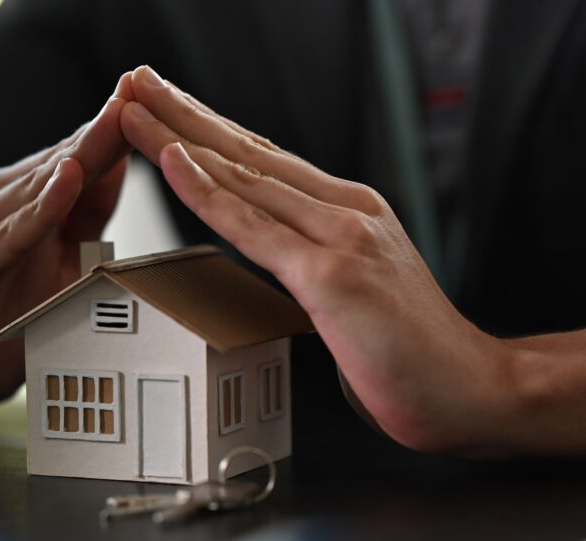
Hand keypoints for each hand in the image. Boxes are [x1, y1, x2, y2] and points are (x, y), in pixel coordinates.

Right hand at [0, 74, 135, 416]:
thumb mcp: (57, 264)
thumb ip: (85, 218)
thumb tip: (121, 165)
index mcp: (19, 200)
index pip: (76, 158)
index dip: (113, 127)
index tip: (150, 94)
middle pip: (59, 162)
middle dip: (103, 127)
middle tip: (140, 89)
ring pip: (35, 189)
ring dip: (79, 156)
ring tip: (116, 121)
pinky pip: (9, 236)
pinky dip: (40, 211)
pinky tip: (68, 184)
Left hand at [120, 66, 515, 452]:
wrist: (473, 389)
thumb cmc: (411, 352)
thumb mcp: (356, 288)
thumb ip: (315, 264)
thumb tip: (275, 266)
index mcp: (348, 211)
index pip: (264, 160)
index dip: (211, 130)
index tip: (169, 107)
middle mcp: (344, 210)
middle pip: (246, 152)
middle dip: (184, 113)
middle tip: (138, 82)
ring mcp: (339, 237)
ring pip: (242, 176)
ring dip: (178, 137)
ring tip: (135, 107)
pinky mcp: (331, 275)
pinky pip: (252, 226)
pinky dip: (206, 192)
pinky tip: (173, 161)